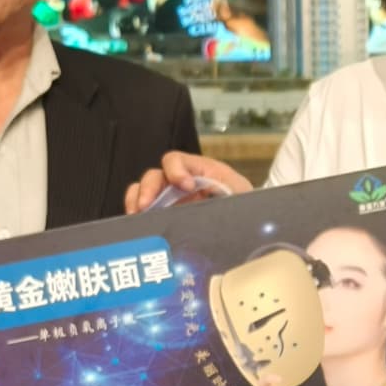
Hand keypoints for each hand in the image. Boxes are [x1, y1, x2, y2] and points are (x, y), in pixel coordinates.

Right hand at [124, 150, 252, 214]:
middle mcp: (180, 182)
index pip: (177, 160)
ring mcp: (170, 200)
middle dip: (148, 188)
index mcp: (199, 171)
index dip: (176, 170)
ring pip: (143, 191)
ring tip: (136, 215)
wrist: (249, 225)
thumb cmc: (244, 205)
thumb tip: (220, 198)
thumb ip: (228, 190)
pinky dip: (137, 216)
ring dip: (136, 200)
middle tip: (146, 205)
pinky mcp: (165, 217)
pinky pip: (144, 212)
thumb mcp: (240, 193)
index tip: (184, 186)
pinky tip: (138, 225)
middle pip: (155, 176)